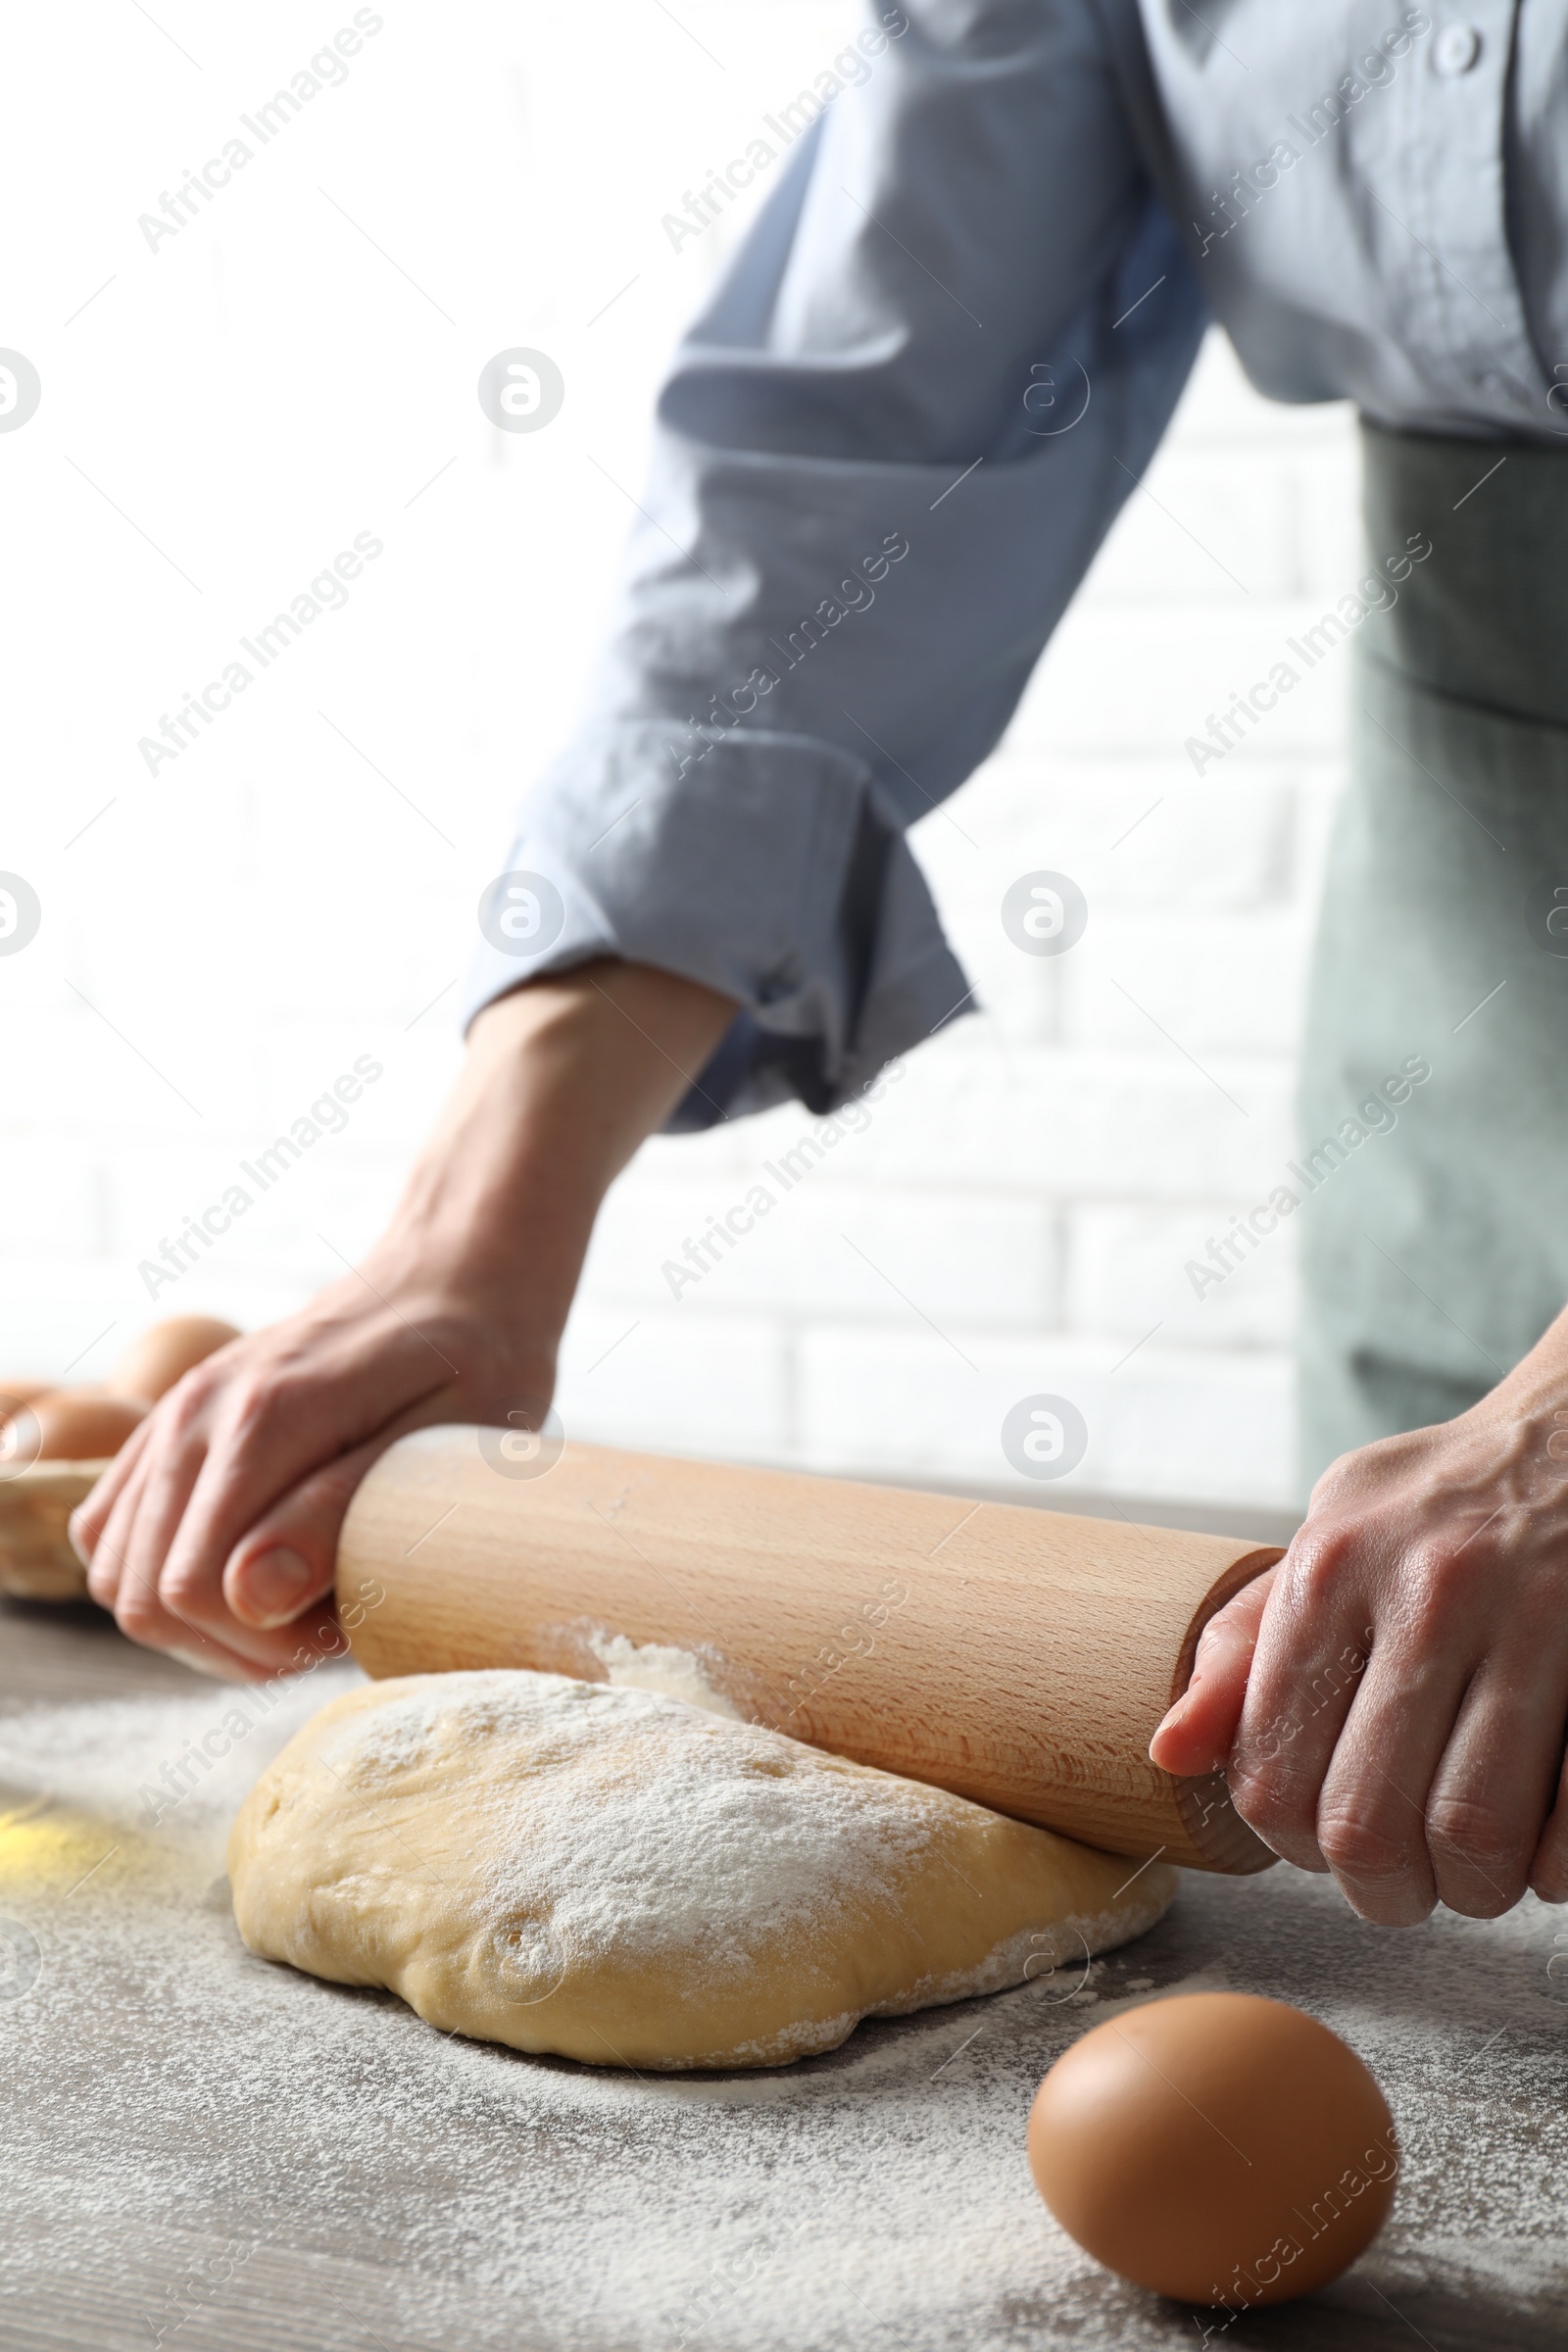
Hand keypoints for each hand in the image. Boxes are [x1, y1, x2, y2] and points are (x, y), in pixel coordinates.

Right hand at [70, 962, 734, 1679]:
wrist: (453, 1274)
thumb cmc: (476, 1360)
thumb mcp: (442, 1443)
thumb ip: (340, 1513)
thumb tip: (249, 1597)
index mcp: (262, 1418)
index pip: (192, 1591)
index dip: (265, 1643)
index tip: (347, 1621)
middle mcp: (195, 1412)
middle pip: (144, 1596)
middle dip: (232, 1644)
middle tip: (327, 1619)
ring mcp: (172, 1413)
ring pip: (117, 1572)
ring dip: (196, 1619)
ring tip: (295, 1598)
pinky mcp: (169, 1422)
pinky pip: (113, 1529)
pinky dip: (165, 1573)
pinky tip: (251, 1569)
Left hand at [1150, 1350, 1567, 1924]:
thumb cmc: (1437, 1508)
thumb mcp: (1328, 1542)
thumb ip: (1246, 1648)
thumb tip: (1167, 1754)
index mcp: (1332, 1564)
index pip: (1271, 1770)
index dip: (1290, 1843)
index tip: (1319, 1843)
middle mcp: (1428, 1587)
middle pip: (1367, 1821)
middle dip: (1379, 1889)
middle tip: (1398, 1884)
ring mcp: (1535, 1619)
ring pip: (1476, 1834)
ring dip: (1471, 1889)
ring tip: (1470, 1870)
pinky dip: (1552, 1868)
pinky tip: (1540, 1841)